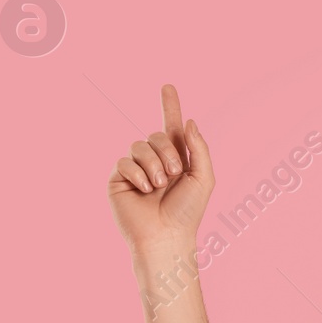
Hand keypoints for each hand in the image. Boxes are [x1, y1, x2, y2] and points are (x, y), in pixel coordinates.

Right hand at [107, 84, 214, 254]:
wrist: (166, 236)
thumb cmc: (187, 212)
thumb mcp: (203, 177)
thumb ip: (198, 148)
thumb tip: (188, 121)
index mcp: (177, 159)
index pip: (172, 127)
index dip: (170, 106)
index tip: (168, 86)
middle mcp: (155, 161)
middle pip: (156, 134)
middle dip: (168, 152)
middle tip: (174, 175)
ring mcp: (135, 168)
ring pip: (139, 144)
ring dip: (154, 165)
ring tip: (159, 186)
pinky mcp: (118, 178)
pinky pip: (124, 160)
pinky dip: (138, 173)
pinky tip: (144, 190)